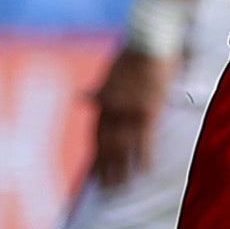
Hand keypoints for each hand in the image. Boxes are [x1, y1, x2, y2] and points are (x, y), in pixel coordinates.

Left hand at [88, 48, 174, 188]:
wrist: (149, 39)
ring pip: (121, 147)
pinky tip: (144, 171)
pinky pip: (144, 139)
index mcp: (103, 100)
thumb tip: (80, 96)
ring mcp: (128, 111)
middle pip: (105, 145)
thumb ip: (98, 89)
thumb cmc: (134, 51)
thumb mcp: (109, 70)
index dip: (95, 156)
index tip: (92, 175)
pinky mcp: (147, 110)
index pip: (96, 135)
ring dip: (120, 169)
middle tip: (105, 189)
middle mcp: (112, 108)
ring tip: (119, 187)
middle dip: (104, 169)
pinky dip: (143, 156)